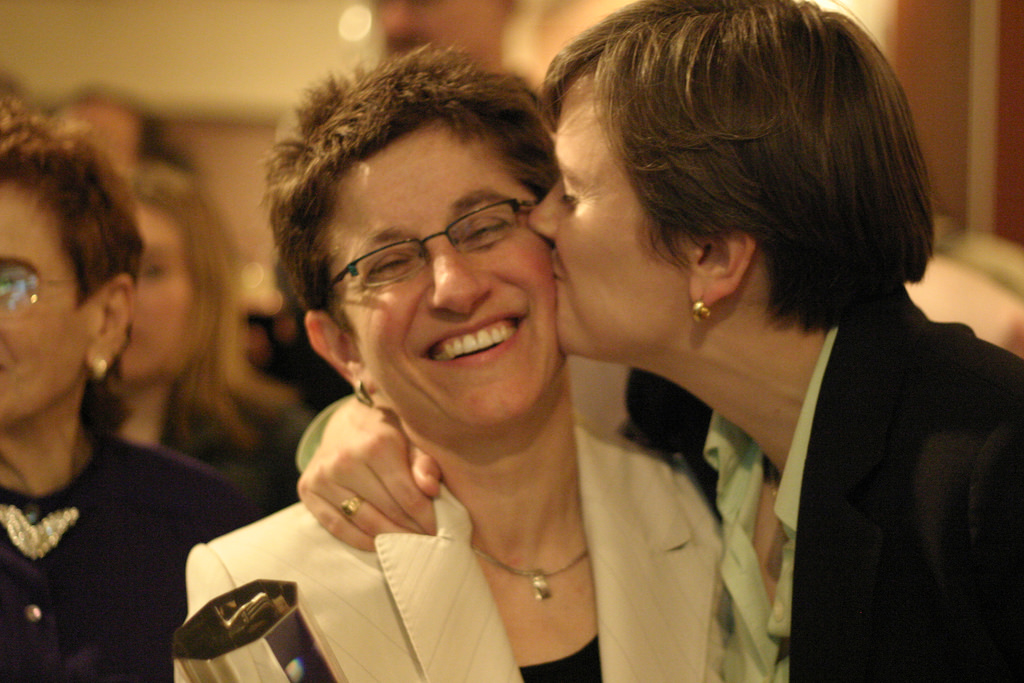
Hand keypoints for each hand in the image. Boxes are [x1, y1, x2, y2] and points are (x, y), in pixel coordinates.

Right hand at [297, 397, 439, 549]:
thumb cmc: (386, 433)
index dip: (426, 517)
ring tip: (406, 545)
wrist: (345, 421)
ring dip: (389, 539)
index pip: (407, 495)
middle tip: (426, 543)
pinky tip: (379, 545)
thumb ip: (424, 463)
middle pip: (387, 511)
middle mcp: (345, 460)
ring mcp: (323, 476)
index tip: (438, 531)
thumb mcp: (411, 438)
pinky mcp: (307, 489)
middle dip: (410, 530)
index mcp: (376, 444)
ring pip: (363, 522)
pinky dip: (360, 540)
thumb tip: (431, 489)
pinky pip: (337, 526)